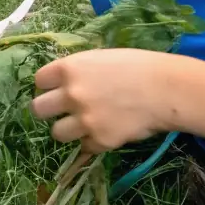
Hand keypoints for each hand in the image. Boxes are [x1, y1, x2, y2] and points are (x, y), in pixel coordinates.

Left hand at [32, 49, 175, 151]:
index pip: (40, 80)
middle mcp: (71, 94)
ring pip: (57, 133)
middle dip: (48, 110)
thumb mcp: (102, 58)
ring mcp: (84, 120)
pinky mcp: (99, 141)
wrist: (166, 89)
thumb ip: (79, 70)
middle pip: (38, 109)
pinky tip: (107, 131)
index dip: (48, 85)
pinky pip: (84, 147)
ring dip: (68, 129)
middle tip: (62, 110)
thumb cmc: (138, 66)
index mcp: (70, 68)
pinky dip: (92, 141)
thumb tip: (64, 82)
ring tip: (85, 124)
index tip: (56, 88)